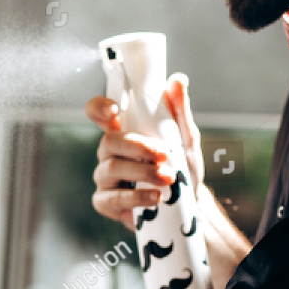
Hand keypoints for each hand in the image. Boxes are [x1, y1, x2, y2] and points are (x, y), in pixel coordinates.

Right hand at [86, 73, 203, 226]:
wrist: (190, 209)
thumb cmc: (182, 170)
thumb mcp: (187, 140)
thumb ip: (180, 112)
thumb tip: (178, 79)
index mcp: (123, 132)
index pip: (99, 113)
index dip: (99, 107)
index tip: (114, 110)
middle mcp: (109, 153)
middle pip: (108, 141)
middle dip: (137, 147)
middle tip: (164, 155)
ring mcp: (105, 179)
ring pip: (111, 168)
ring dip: (142, 173)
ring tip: (168, 180)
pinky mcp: (106, 203)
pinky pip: (112, 198)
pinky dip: (135, 198)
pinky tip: (154, 200)